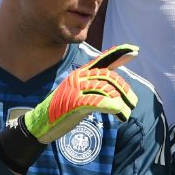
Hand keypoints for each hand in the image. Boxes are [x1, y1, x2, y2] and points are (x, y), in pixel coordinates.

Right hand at [21, 44, 137, 143]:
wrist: (40, 124)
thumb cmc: (62, 111)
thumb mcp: (80, 95)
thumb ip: (95, 88)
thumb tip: (114, 87)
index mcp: (80, 74)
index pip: (102, 60)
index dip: (119, 54)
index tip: (134, 51)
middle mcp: (78, 77)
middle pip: (109, 77)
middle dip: (124, 89)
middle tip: (132, 103)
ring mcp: (75, 89)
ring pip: (105, 88)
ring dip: (120, 101)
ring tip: (125, 113)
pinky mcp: (73, 102)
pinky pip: (97, 100)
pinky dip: (110, 105)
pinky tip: (118, 111)